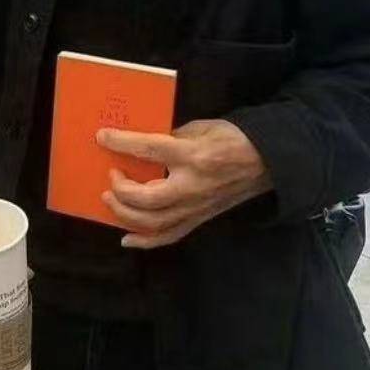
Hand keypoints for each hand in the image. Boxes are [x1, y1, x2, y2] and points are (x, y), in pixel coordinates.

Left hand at [99, 118, 270, 249]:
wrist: (267, 162)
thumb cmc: (232, 138)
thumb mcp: (201, 128)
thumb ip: (170, 136)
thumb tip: (142, 146)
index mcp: (193, 156)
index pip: (150, 150)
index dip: (122, 143)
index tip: (102, 137)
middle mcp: (192, 186)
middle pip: (148, 197)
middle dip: (122, 190)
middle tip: (111, 175)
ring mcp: (196, 207)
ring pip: (154, 223)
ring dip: (125, 214)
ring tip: (110, 199)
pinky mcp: (199, 220)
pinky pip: (169, 236)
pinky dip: (145, 241)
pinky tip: (126, 238)